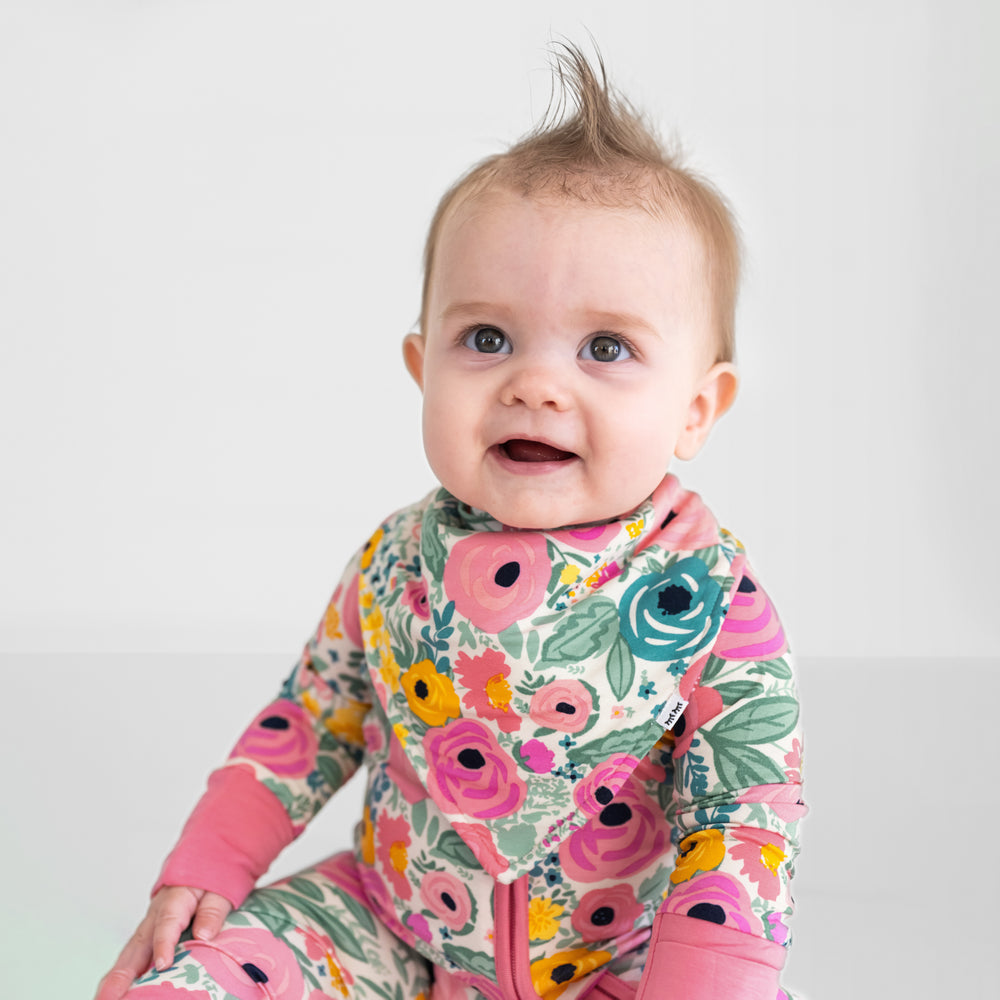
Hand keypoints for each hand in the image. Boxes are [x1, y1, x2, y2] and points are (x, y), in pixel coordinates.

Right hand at [94, 885, 231, 999]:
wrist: (201, 863)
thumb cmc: (210, 877)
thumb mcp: (220, 889)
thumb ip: (212, 910)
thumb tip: (204, 935)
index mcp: (175, 899)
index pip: (167, 923)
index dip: (164, 944)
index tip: (163, 964)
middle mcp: (156, 914)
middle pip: (138, 944)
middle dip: (123, 972)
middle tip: (110, 995)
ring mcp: (149, 925)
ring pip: (130, 953)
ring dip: (117, 976)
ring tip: (105, 998)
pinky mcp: (148, 934)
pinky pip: (135, 956)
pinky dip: (125, 974)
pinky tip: (119, 991)